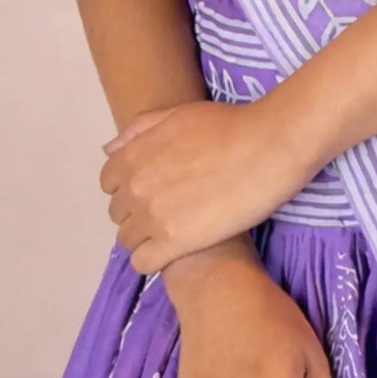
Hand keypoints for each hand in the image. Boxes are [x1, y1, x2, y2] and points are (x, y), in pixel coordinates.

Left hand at [99, 97, 317, 272]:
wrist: (268, 146)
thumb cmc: (229, 125)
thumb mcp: (178, 114)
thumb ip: (140, 130)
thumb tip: (109, 149)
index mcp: (133, 155)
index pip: (109, 184)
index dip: (129, 188)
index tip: (153, 190)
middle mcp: (135, 187)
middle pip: (119, 214)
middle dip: (138, 213)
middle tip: (171, 211)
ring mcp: (153, 216)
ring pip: (129, 241)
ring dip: (147, 238)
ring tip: (176, 232)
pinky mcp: (175, 242)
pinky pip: (144, 263)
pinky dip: (155, 260)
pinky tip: (176, 251)